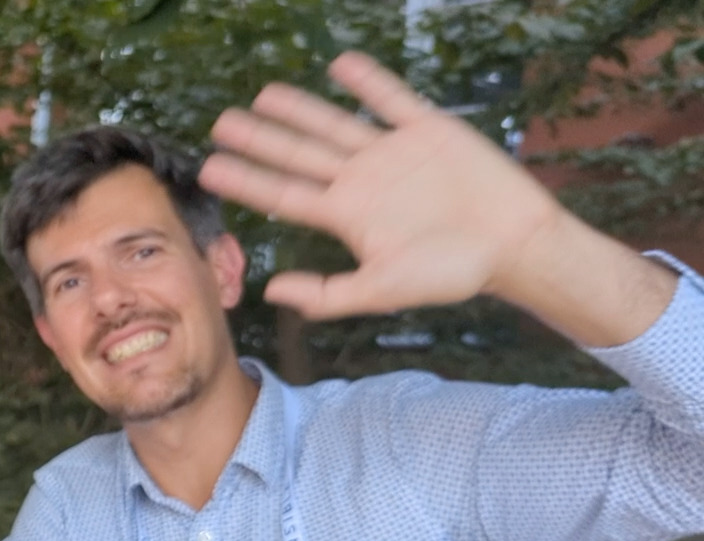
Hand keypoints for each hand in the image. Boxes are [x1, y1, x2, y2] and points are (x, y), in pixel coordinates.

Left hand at [199, 51, 564, 319]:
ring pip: (337, 124)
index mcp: (347, 216)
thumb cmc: (450, 275)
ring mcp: (392, 154)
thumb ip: (326, 293)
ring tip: (265, 95)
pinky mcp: (428, 131)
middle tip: (221, 123)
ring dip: (302, 109)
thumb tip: (270, 291)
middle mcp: (362, 181)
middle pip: (300, 154)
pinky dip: (370, 82)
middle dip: (261, 139)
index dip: (248, 181)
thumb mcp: (381, 290)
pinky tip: (340, 65)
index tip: (209, 168)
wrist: (513, 247)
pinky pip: (394, 100)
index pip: (285, 194)